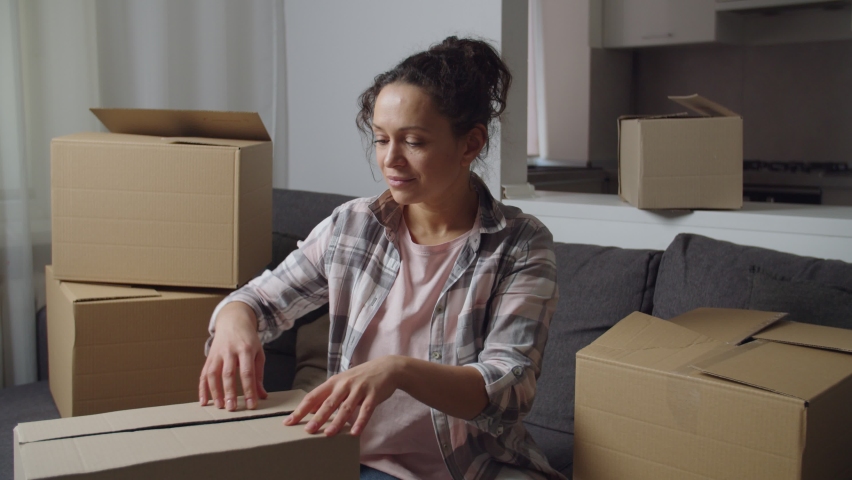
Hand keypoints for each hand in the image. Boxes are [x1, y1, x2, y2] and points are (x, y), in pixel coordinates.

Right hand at [199, 302, 267, 410]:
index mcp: (246, 349)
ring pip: (213, 373)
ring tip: (218, 406)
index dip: (249, 389)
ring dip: (214, 391)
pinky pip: (203, 373)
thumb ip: (259, 375)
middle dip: (229, 392)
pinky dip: (202, 388)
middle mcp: (230, 351)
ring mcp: (217, 353)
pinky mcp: (209, 357)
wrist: (233, 321)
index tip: (251, 405)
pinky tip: (203, 400)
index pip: (247, 373)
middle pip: (228, 373)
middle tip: (232, 408)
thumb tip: (261, 395)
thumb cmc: (248, 340)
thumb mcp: (258, 353)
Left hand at [283, 355, 403, 436]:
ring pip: (346, 407)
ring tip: (328, 434)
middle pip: (329, 402)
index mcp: (334, 382)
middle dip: (318, 417)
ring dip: (337, 421)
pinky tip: (354, 433)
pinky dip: (360, 422)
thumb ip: (328, 395)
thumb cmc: (361, 377)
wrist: (387, 367)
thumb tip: (311, 409)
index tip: (289, 421)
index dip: (301, 409)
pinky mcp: (374, 394)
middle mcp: (345, 384)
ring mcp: (360, 389)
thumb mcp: (342, 382)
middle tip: (308, 430)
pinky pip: (366, 410)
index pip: (313, 396)